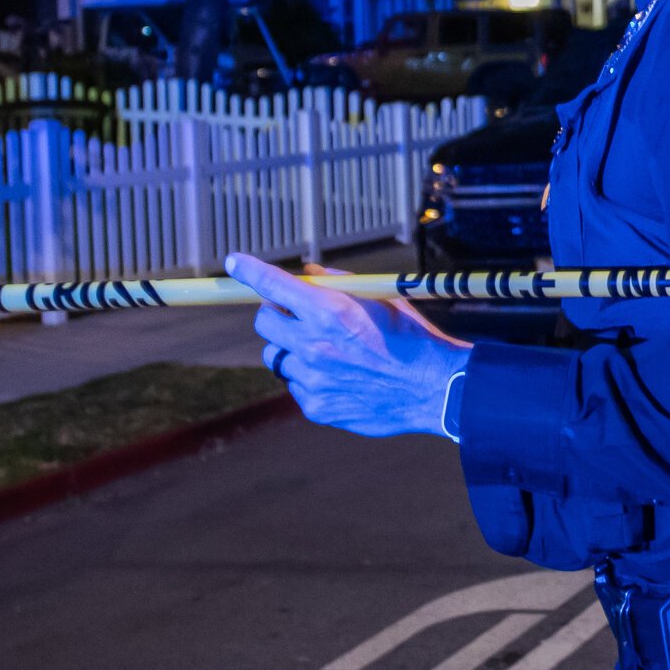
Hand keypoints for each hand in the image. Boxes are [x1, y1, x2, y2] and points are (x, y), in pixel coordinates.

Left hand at [225, 252, 470, 438]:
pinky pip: (297, 386)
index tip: (235, 263)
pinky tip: (341, 377)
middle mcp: (315, 344)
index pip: (274, 285)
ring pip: (277, 357)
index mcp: (331, 311)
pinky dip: (310, 379)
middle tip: (295, 315)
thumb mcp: (381, 297)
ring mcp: (313, 379)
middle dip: (275, 314)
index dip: (250, 271)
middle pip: (265, 322)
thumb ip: (338, 282)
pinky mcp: (316, 406)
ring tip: (327, 352)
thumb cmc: (411, 338)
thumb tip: (306, 274)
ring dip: (293, 350)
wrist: (434, 388)